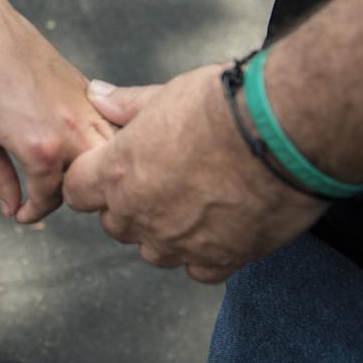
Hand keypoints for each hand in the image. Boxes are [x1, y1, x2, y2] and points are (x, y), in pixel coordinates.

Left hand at [0, 0, 111, 222]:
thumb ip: (0, 178)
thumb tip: (12, 202)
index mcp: (43, 148)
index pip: (52, 197)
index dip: (35, 211)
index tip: (23, 213)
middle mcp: (72, 128)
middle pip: (87, 180)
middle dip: (68, 195)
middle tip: (43, 197)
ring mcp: (83, 104)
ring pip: (105, 152)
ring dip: (89, 168)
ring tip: (63, 174)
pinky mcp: (84, 84)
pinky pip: (102, 123)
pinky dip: (95, 139)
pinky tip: (75, 142)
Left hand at [63, 65, 327, 281]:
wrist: (284, 132)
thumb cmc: (225, 106)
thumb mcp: (168, 93)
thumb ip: (127, 104)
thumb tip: (97, 95)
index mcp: (117, 173)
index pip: (77, 190)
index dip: (91, 180)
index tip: (111, 169)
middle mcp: (140, 214)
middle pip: (116, 223)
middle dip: (130, 205)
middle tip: (164, 178)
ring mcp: (178, 243)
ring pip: (154, 251)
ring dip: (166, 232)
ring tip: (197, 201)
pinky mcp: (220, 259)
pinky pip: (199, 269)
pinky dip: (206, 252)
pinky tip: (224, 225)